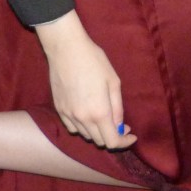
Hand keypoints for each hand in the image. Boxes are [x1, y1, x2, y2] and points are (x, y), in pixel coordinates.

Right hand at [35, 11, 136, 149]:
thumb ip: (117, 108)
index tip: (131, 135)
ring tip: (103, 117)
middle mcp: (83, 118)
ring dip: (97, 132)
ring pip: (85, 135)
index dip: (124, 142)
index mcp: (99, 112)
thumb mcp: (113, 81)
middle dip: (112, 136)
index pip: (112, 142)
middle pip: (99, 141)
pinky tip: (86, 114)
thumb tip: (120, 126)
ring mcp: (69, 115)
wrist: (66, 48)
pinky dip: (82, 127)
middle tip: (120, 124)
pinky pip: (72, 127)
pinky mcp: (59, 109)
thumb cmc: (94, 60)